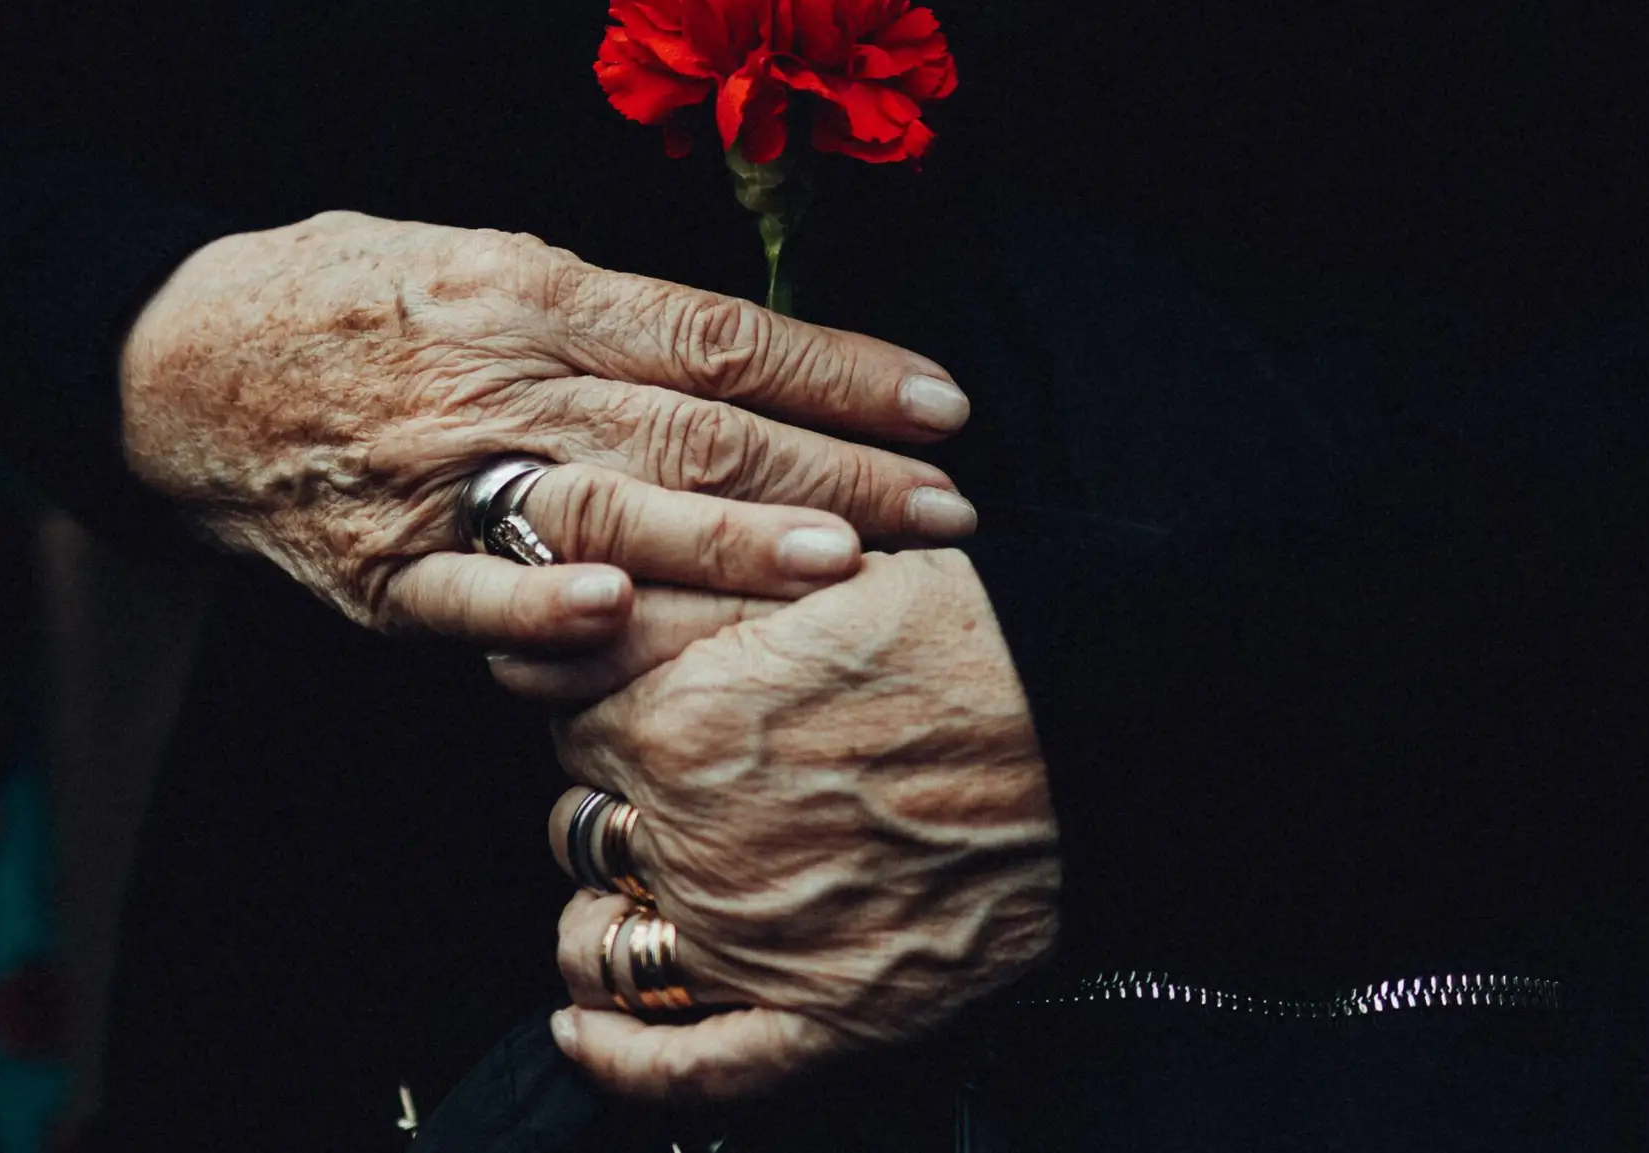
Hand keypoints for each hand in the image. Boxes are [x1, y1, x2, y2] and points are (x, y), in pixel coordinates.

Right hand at [121, 213, 977, 640]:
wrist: (174, 364)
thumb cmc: (348, 298)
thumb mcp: (477, 255)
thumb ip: (599, 308)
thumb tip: (739, 354)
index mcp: (531, 289)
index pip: (719, 334)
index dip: (841, 371)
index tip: (945, 405)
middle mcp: (495, 378)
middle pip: (693, 427)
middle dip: (834, 471)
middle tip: (947, 510)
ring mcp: (435, 477)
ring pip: (605, 508)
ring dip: (731, 542)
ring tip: (848, 566)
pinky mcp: (380, 571)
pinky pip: (469, 596)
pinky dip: (540, 612)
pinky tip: (622, 620)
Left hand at [540, 551, 1060, 1101]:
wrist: (1092, 723)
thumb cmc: (961, 639)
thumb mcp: (801, 581)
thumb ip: (665, 603)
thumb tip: (556, 616)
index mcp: (682, 727)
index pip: (574, 729)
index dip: (607, 715)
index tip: (645, 710)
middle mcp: (697, 842)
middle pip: (580, 827)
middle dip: (609, 804)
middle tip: (662, 787)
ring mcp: (753, 942)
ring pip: (602, 941)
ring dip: (599, 917)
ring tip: (623, 898)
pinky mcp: (826, 1014)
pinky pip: (688, 1068)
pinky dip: (620, 1060)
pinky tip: (582, 1032)